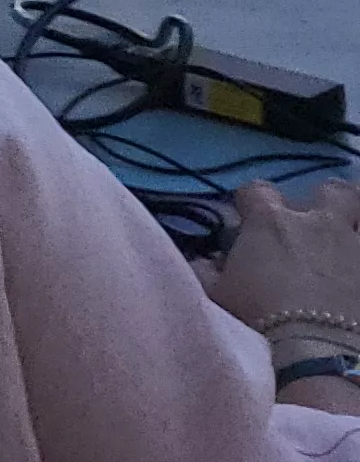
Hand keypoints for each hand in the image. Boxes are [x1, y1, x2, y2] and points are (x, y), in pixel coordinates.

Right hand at [208, 180, 359, 333]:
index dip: (252, 203)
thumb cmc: (259, 321)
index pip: (257, 191)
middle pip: (332, 191)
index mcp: (272, 223)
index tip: (247, 221)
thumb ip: (207, 271)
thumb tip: (204, 261)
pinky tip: (356, 278)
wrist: (317, 357)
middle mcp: (320, 223)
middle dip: (325, 203)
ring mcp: (357, 246)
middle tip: (317, 228)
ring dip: (356, 225)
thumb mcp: (216, 297)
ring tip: (347, 247)